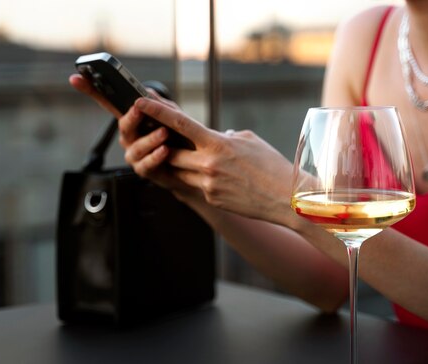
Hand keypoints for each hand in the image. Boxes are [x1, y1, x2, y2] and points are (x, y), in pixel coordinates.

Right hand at [69, 73, 192, 195]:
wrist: (193, 164)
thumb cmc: (179, 137)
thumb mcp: (173, 115)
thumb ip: (160, 105)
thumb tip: (145, 93)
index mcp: (132, 119)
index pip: (108, 103)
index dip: (91, 91)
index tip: (76, 78)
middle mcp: (129, 137)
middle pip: (122, 125)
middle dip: (130, 117)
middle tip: (139, 108)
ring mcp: (134, 154)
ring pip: (135, 146)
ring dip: (150, 139)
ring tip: (164, 133)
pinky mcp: (144, 170)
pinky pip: (145, 164)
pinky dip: (155, 156)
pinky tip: (164, 150)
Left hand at [133, 97, 294, 223]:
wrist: (287, 198)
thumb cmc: (272, 165)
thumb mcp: (249, 140)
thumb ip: (225, 136)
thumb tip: (213, 137)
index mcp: (217, 144)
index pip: (179, 124)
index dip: (157, 111)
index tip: (140, 101)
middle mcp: (208, 165)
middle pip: (172, 153)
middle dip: (168, 147)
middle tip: (165, 138)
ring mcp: (208, 185)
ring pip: (181, 172)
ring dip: (184, 165)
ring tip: (199, 159)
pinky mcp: (212, 199)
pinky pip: (197, 186)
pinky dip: (202, 179)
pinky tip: (222, 178)